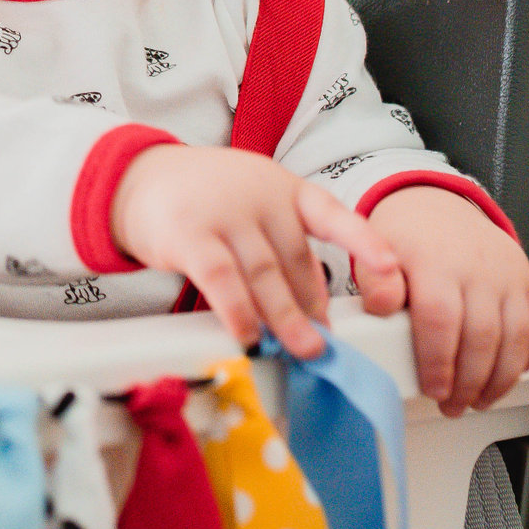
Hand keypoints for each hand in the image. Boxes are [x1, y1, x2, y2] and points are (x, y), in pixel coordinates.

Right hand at [110, 144, 400, 358]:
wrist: (138, 178)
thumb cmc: (205, 200)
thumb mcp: (252, 207)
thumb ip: (282, 248)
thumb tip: (312, 313)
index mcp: (283, 189)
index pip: (332, 215)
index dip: (364, 242)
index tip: (390, 269)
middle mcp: (259, 196)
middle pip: (298, 261)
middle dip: (313, 308)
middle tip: (326, 345)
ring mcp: (224, 212)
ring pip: (265, 275)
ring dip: (286, 319)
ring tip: (302, 350)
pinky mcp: (188, 234)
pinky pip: (222, 280)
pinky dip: (238, 313)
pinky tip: (247, 336)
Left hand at [364, 184, 528, 414]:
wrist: (435, 205)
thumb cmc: (406, 238)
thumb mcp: (376, 253)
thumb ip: (375, 283)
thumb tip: (382, 307)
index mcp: (436, 260)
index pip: (441, 319)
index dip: (439, 363)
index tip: (434, 390)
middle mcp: (478, 266)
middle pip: (482, 336)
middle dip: (469, 383)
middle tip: (453, 406)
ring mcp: (508, 274)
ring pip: (516, 338)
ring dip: (500, 380)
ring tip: (478, 400)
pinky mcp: (528, 281)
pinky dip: (528, 358)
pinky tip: (508, 376)